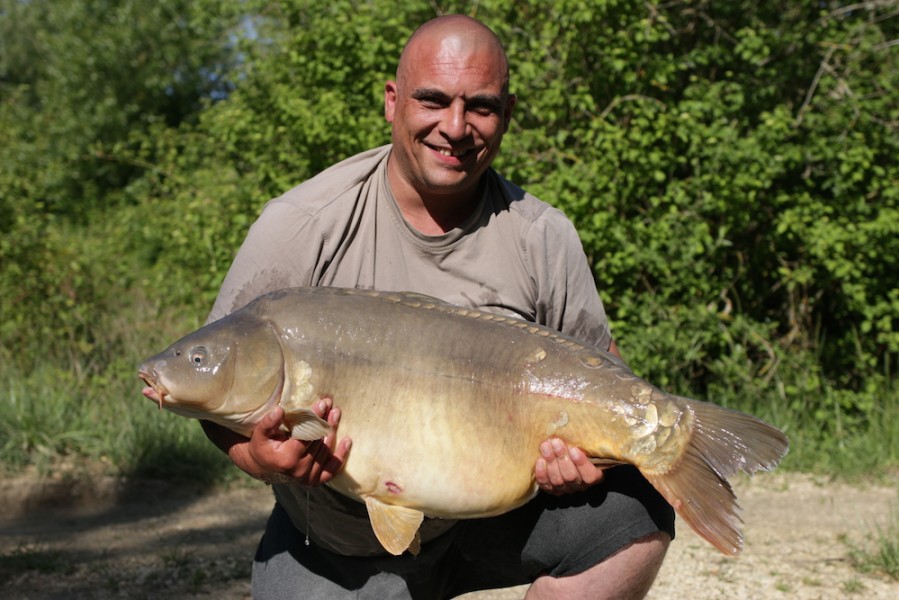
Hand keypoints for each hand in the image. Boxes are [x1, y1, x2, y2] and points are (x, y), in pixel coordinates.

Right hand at [236, 399, 351, 485]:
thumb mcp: (260, 433)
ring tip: (336, 414)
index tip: (322, 403)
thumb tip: (279, 410)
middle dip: (325, 421)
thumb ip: (269, 422)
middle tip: (331, 404)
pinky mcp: (314, 481)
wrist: (261, 466)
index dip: (315, 419)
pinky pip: (332, 469)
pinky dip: (340, 456)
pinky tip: (347, 441)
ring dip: (333, 431)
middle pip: (318, 442)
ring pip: (326, 451)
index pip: (306, 436)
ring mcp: (308, 478)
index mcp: (287, 460)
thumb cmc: (261, 446)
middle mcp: (299, 471)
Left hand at [535, 438, 604, 494]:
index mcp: (593, 476)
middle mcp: (579, 485)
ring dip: (551, 462)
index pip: (590, 476)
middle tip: (556, 442)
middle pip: (571, 476)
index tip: (574, 449)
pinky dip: (542, 473)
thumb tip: (590, 414)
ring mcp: (564, 489)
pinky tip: (539, 460)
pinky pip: (545, 484)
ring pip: (557, 480)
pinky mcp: (551, 489)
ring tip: (545, 446)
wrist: (564, 457)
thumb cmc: (578, 447)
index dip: (582, 463)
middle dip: (562, 458)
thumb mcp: (587, 444)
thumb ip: (587, 439)